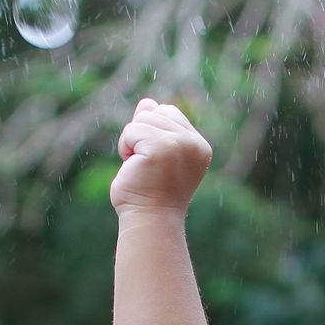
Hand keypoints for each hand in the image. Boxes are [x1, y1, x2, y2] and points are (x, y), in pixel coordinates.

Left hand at [110, 98, 211, 216]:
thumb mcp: (155, 156)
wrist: (149, 221)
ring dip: (132, 143)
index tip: (156, 163)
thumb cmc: (150, 194)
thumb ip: (154, 128)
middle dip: (141, 136)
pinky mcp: (161, 148)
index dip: (152, 133)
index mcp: (199, 146)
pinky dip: (125, 148)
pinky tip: (134, 168)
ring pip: (142, 119)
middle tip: (147, 167)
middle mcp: (194, 144)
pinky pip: (132, 130)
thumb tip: (148, 102)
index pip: (169, 113)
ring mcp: (179, 145)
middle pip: (155, 112)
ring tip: (141, 168)